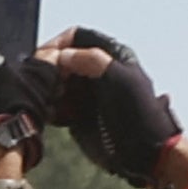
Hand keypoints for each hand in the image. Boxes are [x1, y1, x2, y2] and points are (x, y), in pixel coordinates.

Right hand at [42, 30, 184, 188]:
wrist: (143, 151)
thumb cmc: (139, 115)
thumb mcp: (119, 79)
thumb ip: (91, 60)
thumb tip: (59, 57)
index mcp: (111, 57)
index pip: (77, 37)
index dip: (58, 44)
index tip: (44, 58)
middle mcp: (96, 72)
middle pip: (61, 59)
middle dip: (48, 68)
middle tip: (44, 82)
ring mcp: (86, 94)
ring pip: (54, 82)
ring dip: (46, 89)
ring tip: (49, 100)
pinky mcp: (77, 114)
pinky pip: (54, 105)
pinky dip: (48, 108)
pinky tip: (52, 115)